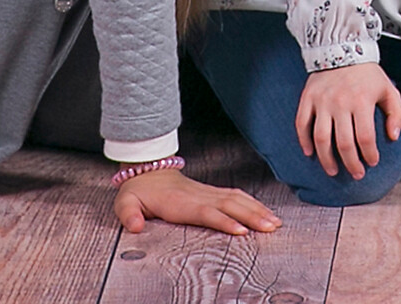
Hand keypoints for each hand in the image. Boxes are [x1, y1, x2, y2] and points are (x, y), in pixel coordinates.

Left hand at [114, 166, 279, 237]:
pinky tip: (264, 212)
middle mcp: (199, 195)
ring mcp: (207, 192)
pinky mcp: (212, 193)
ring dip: (256, 210)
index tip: (242, 231)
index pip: (207, 212)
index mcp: (181, 202)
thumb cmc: (138, 191)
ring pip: (237, 199)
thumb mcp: (126, 202)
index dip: (224, 221)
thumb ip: (129, 214)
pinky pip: (236, 197)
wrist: (146, 169)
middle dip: (252, 216)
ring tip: (275, 222)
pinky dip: (252, 204)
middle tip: (271, 228)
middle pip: (229, 205)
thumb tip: (136, 226)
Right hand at [296, 62, 400, 179]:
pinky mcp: (308, 97)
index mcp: (362, 100)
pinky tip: (310, 153)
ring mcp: (322, 101)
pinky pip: (302, 123)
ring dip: (326, 159)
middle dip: (351, 164)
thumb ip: (397, 113)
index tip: (372, 162)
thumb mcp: (388, 89)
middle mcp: (341, 102)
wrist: (342, 47)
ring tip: (333, 171)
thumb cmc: (368, 74)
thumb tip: (393, 137)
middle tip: (356, 174)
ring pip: (321, 138)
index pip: (365, 137)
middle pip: (344, 143)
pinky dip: (304, 141)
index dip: (369, 155)